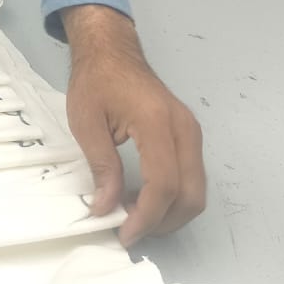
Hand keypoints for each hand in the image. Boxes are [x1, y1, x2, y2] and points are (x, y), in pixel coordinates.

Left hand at [62, 4, 204, 245]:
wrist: (111, 50)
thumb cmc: (95, 80)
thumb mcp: (87, 123)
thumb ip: (102, 167)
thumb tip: (106, 208)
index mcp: (157, 123)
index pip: (164, 184)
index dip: (146, 217)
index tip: (123, 233)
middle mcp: (184, 129)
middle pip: (191, 194)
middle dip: (162, 222)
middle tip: (129, 230)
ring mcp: (191, 131)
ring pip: (196, 190)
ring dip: (170, 213)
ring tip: (134, 216)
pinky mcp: (189, 134)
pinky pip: (192, 176)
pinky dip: (174, 197)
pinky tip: (145, 199)